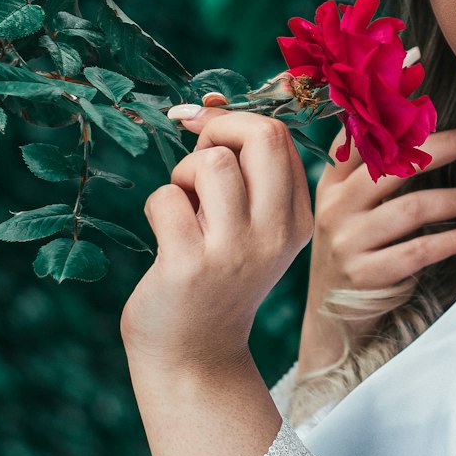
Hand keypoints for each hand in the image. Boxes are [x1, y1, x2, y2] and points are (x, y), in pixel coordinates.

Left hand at [121, 107, 313, 374]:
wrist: (194, 355)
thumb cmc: (215, 277)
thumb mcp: (246, 224)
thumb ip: (238, 165)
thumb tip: (209, 100)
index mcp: (298, 220)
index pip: (280, 137)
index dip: (235, 120)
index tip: (205, 129)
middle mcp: (276, 233)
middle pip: (261, 136)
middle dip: (217, 130)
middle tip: (196, 160)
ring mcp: (236, 250)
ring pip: (210, 163)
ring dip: (183, 174)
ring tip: (184, 207)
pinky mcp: (191, 264)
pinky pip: (166, 198)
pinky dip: (158, 207)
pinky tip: (167, 237)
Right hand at [300, 120, 455, 359]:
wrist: (330, 321)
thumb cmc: (355, 252)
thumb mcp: (350, 208)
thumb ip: (374, 169)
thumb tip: (422, 120)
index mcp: (333, 181)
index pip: (368, 135)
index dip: (410, 117)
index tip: (449, 105)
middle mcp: (336, 206)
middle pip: (398, 162)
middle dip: (452, 145)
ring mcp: (348, 242)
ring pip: (415, 207)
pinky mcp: (365, 276)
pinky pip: (419, 250)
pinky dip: (455, 240)